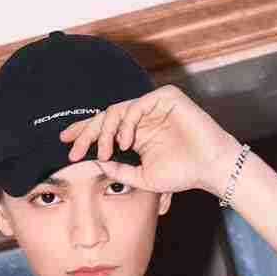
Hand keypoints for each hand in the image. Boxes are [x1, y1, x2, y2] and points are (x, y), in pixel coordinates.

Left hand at [58, 83, 242, 198]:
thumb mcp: (142, 178)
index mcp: (137, 132)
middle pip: (106, 116)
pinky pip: (137, 105)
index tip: (66, 146)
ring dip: (106, 132)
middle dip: (86, 132)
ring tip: (107, 151)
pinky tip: (125, 142)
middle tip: (73, 148)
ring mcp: (154, 105)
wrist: (210, 168)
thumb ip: (119, 170)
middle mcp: (143, 116)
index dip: (84, 135)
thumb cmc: (182, 174)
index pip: (105, 129)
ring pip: (118, 110)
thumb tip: (95, 164)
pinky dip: (127, 123)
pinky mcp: (166, 97)